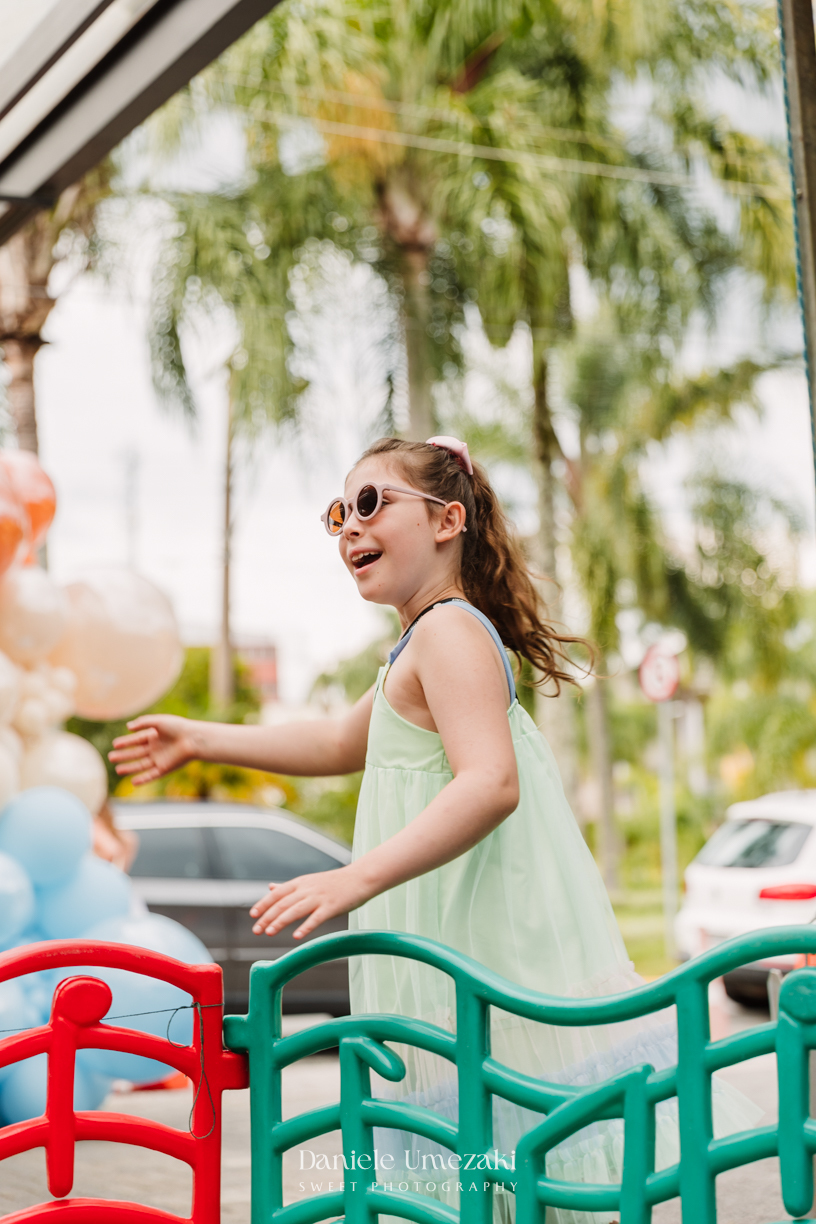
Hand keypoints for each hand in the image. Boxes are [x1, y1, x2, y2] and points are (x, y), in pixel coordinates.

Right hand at [108, 715, 199, 784]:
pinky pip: (152, 775)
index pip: (136, 740)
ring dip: (130, 767)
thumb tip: (128, 727)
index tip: (114, 744)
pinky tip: (133, 781)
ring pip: (141, 765)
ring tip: (117, 770)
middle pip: (136, 753)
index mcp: (154, 736)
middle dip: (124, 755)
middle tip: (110, 757)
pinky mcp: (165, 769)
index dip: (125, 742)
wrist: (193, 739)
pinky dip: (143, 779)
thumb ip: (143, 723)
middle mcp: (156, 748)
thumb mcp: (159, 722)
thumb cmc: (178, 728)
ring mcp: (160, 759)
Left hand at [249, 866, 369, 939]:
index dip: (264, 903)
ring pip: (296, 909)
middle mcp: (308, 889)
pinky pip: (316, 918)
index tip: (253, 915)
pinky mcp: (332, 906)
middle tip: (256, 930)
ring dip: (281, 921)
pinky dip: (305, 927)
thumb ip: (290, 887)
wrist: (360, 878)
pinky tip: (296, 936)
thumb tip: (270, 888)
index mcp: (301, 883)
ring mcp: (320, 897)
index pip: (278, 893)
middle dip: (267, 916)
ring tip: (269, 932)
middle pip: (283, 903)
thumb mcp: (309, 881)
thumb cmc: (335, 882)